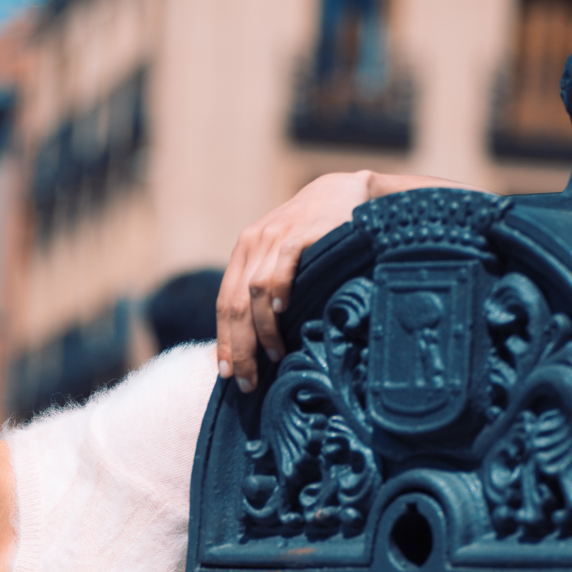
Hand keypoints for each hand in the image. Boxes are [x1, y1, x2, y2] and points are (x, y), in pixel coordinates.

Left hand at [216, 171, 375, 393]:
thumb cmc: (316, 235)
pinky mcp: (301, 232)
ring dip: (263, 329)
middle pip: (237, 305)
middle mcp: (254, 243)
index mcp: (243, 253)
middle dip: (239, 347)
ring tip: (274, 355)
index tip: (226, 374)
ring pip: (256, 291)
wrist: (346, 191)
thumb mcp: (283, 258)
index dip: (224, 341)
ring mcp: (276, 236)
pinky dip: (279, 290)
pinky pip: (283, 265)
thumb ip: (267, 287)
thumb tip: (257, 341)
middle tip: (247, 380)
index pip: (225, 304)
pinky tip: (282, 312)